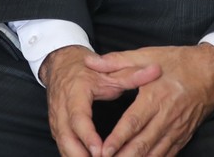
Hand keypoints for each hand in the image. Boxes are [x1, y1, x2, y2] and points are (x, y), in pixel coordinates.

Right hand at [40, 45, 160, 156]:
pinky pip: (64, 147)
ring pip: (63, 145)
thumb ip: (133, 75)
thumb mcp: (109, 72)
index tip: (100, 150)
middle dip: (81, 155)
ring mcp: (56, 120)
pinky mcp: (56, 129)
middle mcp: (62, 109)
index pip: (79, 118)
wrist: (62, 65)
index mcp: (75, 93)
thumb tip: (156, 71)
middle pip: (67, 138)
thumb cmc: (87, 70)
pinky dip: (75, 156)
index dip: (88, 136)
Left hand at [89, 43, 213, 156]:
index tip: (103, 151)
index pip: (133, 123)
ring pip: (155, 153)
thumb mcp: (148, 55)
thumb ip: (117, 61)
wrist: (212, 70)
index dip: (117, 139)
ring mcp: (177, 128)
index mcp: (156, 96)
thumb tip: (91, 62)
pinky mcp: (184, 135)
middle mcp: (167, 116)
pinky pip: (168, 154)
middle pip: (142, 144)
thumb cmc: (179, 62)